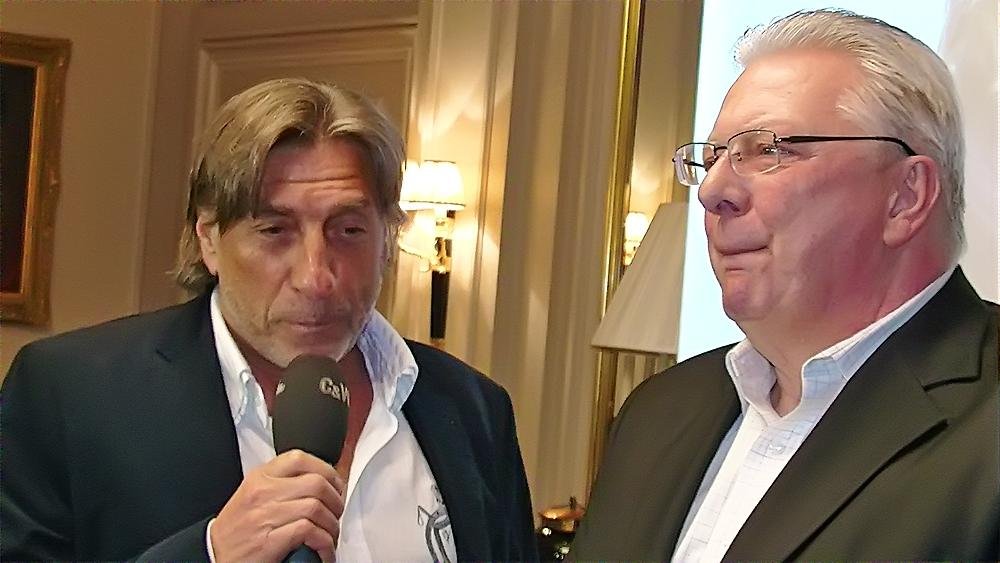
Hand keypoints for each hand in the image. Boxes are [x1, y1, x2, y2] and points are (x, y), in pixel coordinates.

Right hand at [210, 450, 345, 562]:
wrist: (214, 554)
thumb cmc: (237, 527)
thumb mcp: (254, 493)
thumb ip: (283, 482)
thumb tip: (320, 480)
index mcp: (260, 477)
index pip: (300, 458)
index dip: (327, 470)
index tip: (336, 485)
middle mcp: (263, 493)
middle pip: (316, 483)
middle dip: (336, 500)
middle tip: (336, 513)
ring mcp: (266, 516)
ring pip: (316, 508)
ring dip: (332, 525)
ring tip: (330, 535)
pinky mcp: (270, 541)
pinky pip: (310, 532)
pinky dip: (324, 544)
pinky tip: (323, 550)